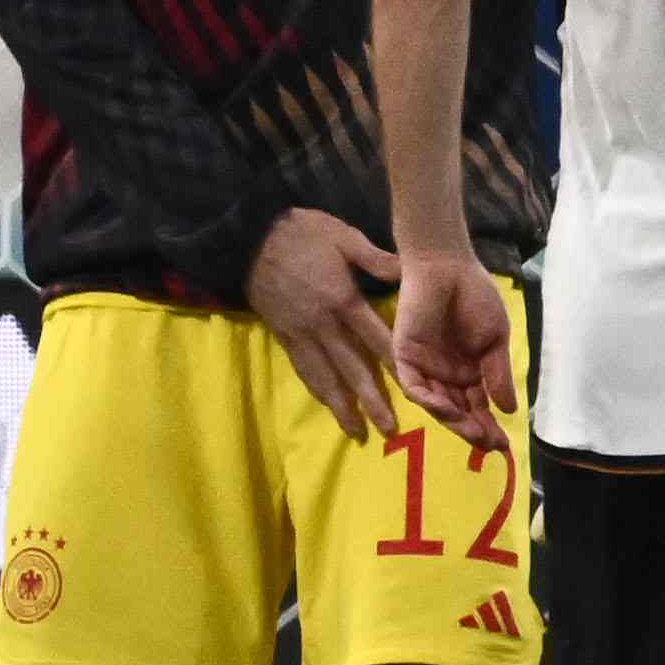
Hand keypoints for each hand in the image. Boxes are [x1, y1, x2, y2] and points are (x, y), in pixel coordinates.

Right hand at [241, 210, 409, 444]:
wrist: (248, 239)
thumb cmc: (302, 233)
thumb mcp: (345, 237)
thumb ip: (377, 260)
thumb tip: (409, 273)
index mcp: (343, 300)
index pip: (376, 339)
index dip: (395, 364)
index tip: (415, 388)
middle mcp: (323, 324)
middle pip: (352, 368)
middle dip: (371, 400)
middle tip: (390, 429)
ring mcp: (301, 333)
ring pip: (325, 376)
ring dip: (342, 406)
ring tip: (358, 431)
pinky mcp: (283, 336)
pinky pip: (304, 369)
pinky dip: (318, 390)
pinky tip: (329, 405)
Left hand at [391, 252, 517, 454]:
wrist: (449, 267)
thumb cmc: (475, 297)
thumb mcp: (494, 340)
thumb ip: (497, 373)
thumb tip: (508, 409)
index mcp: (468, 370)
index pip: (478, 404)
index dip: (489, 425)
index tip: (505, 445)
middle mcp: (444, 374)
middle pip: (458, 410)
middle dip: (473, 429)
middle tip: (490, 446)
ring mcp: (424, 367)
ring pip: (436, 404)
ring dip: (454, 420)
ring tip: (474, 434)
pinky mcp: (404, 357)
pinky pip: (413, 386)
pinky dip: (428, 400)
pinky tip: (446, 410)